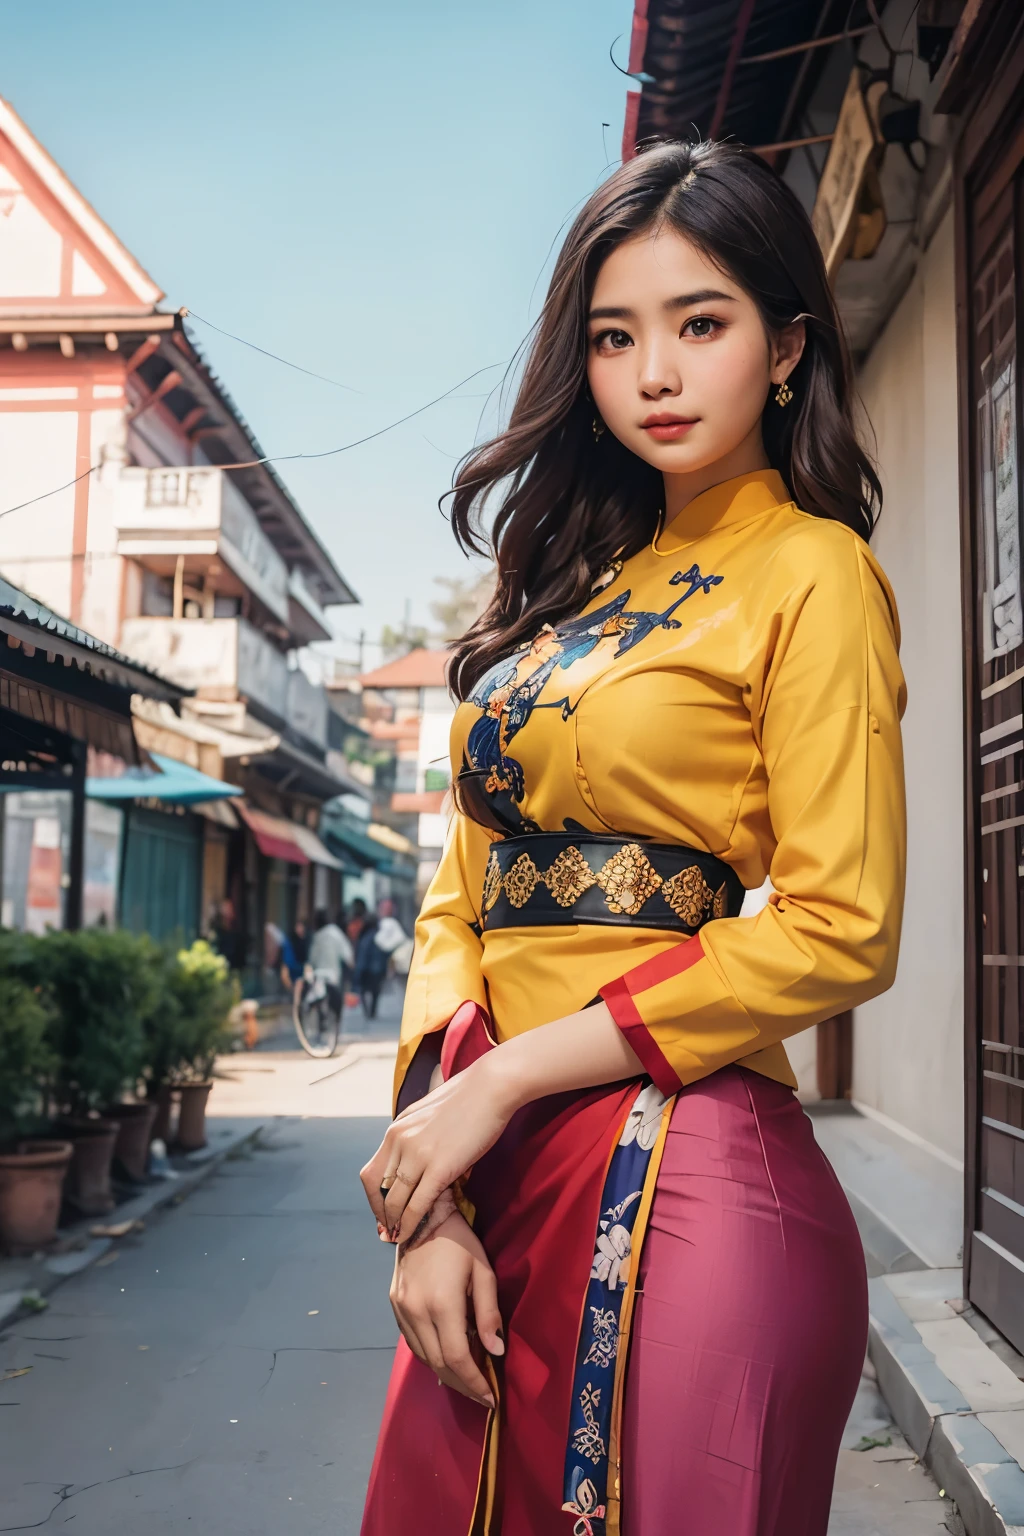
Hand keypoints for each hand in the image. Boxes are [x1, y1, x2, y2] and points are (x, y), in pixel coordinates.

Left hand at [360, 1054, 514, 1243]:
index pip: (371, 1172)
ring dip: (393, 1223)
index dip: (373, 1198)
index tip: (382, 1212)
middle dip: (381, 1213)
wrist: (491, 1087)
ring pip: (394, 1200)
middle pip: (377, 1189)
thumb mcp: (428, 1113)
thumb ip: (416, 1134)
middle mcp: (399, 1141)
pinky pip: (416, 1205)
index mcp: (396, 1129)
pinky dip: (409, 1224)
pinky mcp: (439, 1167)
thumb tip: (417, 1153)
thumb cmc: (468, 1098)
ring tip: (398, 1237)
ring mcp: (417, 1154)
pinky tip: (409, 1235)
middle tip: (388, 1230)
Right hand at [391, 1209, 503, 1408]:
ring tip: (467, 1381)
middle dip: (463, 1385)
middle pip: (439, 1364)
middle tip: (482, 1395)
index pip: (458, 1358)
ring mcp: (401, 1310)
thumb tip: (495, 1351)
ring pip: (424, 1357)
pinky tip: (445, 1358)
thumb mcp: (483, 1272)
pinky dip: (430, 1356)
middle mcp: (417, 1311)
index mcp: (442, 1304)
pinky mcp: (394, 1305)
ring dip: (446, 1374)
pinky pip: (412, 1343)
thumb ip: (489, 1313)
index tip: (491, 1397)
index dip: (475, 1382)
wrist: (422, 1216)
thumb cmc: (460, 1242)